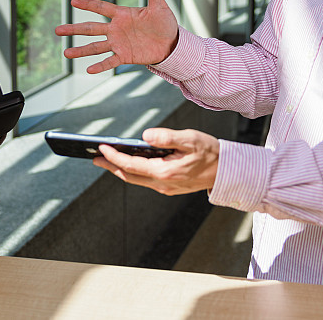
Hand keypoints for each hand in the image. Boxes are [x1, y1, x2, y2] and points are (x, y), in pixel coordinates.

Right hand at [55, 0, 178, 72]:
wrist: (172, 44)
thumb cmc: (165, 23)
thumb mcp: (159, 5)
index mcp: (122, 14)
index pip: (101, 7)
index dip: (88, 4)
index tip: (73, 1)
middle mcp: (116, 29)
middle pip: (91, 28)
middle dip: (74, 29)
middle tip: (57, 30)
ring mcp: (119, 43)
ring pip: (96, 46)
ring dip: (81, 50)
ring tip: (66, 53)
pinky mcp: (125, 56)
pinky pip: (110, 61)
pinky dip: (100, 65)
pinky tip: (89, 70)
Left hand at [93, 128, 219, 194]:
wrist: (227, 171)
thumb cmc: (209, 152)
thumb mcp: (190, 139)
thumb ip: (167, 137)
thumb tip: (146, 135)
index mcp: (164, 172)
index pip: (131, 165)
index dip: (114, 156)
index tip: (102, 147)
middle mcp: (162, 183)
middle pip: (129, 176)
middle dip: (110, 166)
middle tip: (95, 157)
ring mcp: (165, 187)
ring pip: (136, 179)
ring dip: (120, 169)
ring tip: (107, 159)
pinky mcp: (169, 187)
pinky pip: (145, 180)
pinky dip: (134, 171)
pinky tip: (130, 162)